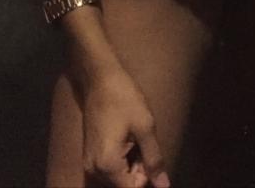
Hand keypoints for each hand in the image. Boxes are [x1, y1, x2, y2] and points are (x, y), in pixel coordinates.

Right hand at [78, 63, 170, 187]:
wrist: (99, 78)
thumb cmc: (124, 98)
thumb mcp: (145, 127)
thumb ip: (154, 160)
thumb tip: (164, 186)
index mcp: (107, 165)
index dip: (147, 176)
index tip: (149, 153)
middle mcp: (94, 170)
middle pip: (124, 185)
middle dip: (139, 170)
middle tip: (143, 142)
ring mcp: (89, 163)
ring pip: (117, 178)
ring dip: (131, 165)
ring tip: (135, 138)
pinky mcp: (90, 155)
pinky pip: (109, 168)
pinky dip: (122, 160)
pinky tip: (127, 139)